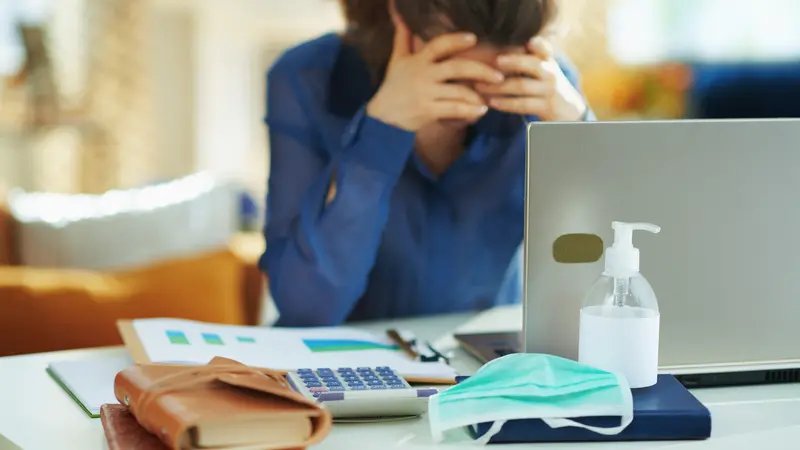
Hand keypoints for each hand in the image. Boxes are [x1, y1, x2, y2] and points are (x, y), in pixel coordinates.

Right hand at [367, 24, 504, 130]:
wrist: (382, 114)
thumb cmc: (394, 84)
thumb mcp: (397, 58)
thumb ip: (403, 36)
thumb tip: (399, 13)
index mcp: (419, 60)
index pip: (439, 45)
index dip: (457, 40)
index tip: (474, 38)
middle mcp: (424, 75)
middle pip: (456, 68)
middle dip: (480, 71)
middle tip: (499, 76)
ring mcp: (426, 94)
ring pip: (458, 92)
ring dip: (477, 95)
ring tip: (490, 97)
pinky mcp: (428, 111)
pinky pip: (454, 110)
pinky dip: (469, 111)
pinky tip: (481, 111)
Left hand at [475, 37, 586, 121]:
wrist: (568, 109)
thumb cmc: (546, 84)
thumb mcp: (542, 67)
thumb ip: (526, 57)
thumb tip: (495, 46)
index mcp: (547, 60)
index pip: (544, 48)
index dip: (538, 44)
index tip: (528, 41)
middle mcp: (550, 73)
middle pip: (532, 64)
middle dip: (513, 61)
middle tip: (494, 60)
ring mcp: (549, 90)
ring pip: (522, 86)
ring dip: (498, 87)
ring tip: (479, 86)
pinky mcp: (545, 107)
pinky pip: (522, 104)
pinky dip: (505, 103)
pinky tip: (491, 102)